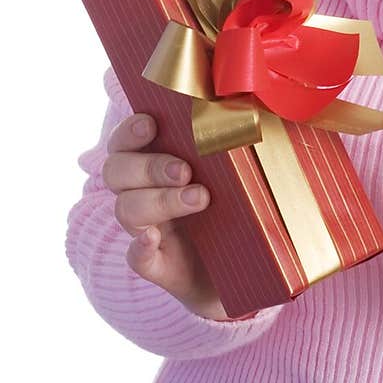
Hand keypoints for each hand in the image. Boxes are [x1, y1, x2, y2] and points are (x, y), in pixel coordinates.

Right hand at [102, 113, 230, 320]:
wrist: (246, 273)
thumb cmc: (242, 208)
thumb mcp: (242, 171)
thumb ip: (240, 141)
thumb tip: (266, 109)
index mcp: (158, 162)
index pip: (125, 142)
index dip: (129, 130)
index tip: (151, 123)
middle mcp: (144, 193)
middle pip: (116, 171)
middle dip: (149, 166)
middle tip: (185, 170)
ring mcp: (148, 229)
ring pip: (127, 209)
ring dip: (160, 200)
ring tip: (201, 198)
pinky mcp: (158, 265)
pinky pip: (135, 257)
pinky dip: (140, 246)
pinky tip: (153, 238)